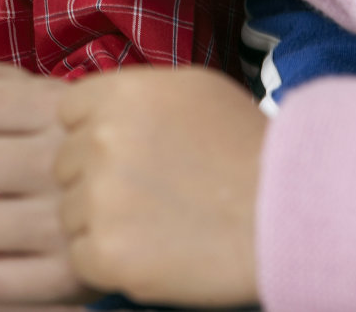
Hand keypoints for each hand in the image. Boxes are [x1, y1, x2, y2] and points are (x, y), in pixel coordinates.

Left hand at [53, 67, 263, 307]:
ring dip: (104, 224)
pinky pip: (82, 257)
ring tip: (158, 225)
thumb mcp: (197, 91)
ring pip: (71, 213)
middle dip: (96, 181)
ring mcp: (100, 198)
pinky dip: (111, 263)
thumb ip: (140, 95)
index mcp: (122, 94)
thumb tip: (104, 110)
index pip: (69, 113)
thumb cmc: (251, 149)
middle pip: (66, 165)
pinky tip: (154, 254)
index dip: (94, 135)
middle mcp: (102, 140)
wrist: (289, 214)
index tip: (128, 154)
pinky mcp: (105, 253)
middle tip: (150, 195)